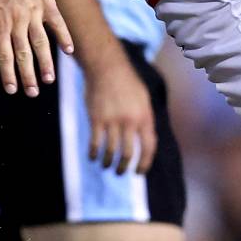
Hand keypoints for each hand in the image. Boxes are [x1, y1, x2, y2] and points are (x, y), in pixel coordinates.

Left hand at [0, 0, 72, 96]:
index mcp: (0, 24)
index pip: (4, 56)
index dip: (8, 74)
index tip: (12, 90)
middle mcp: (17, 21)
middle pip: (23, 54)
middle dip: (28, 76)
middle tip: (32, 93)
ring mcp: (34, 12)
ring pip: (41, 43)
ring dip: (45, 63)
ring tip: (48, 80)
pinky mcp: (47, 2)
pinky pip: (57, 23)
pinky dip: (64, 37)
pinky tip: (69, 52)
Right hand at [83, 46, 155, 174]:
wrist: (106, 67)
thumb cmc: (126, 83)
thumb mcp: (143, 100)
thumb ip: (145, 120)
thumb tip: (146, 142)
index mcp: (144, 117)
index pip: (148, 147)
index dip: (145, 163)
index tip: (139, 172)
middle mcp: (129, 120)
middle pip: (128, 153)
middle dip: (124, 167)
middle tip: (120, 173)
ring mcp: (112, 120)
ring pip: (110, 151)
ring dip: (108, 163)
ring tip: (105, 166)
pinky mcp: (96, 118)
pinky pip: (95, 142)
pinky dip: (93, 153)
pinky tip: (92, 157)